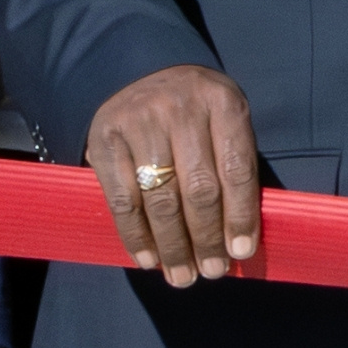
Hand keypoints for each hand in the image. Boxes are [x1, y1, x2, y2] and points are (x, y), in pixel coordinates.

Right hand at [86, 65, 261, 283]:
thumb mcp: (224, 120)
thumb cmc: (195, 112)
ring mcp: (140, 122)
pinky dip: (135, 235)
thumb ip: (232, 166)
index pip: (236, 169)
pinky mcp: (105, 138)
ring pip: (160, 199)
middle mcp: (182, 108)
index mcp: (223, 102)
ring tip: (182, 276)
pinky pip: (123, 199)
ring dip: (172, 246)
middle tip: (211, 272)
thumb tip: (240, 240)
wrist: (138, 72)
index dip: (240, 215)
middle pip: (199, 188)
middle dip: (206, 238)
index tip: (241, 252)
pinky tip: (147, 259)